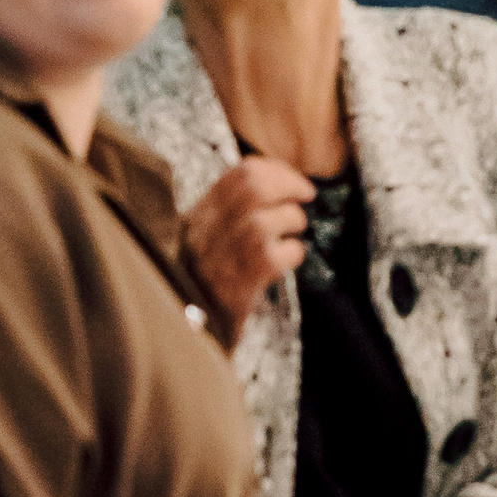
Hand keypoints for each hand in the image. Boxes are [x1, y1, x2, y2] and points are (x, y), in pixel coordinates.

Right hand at [185, 158, 314, 327]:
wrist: (191, 326)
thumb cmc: (209, 274)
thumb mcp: (209, 233)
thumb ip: (235, 206)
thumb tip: (281, 178)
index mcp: (201, 213)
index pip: (241, 174)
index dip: (277, 170)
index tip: (295, 181)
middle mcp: (208, 231)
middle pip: (255, 189)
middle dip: (290, 186)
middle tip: (306, 195)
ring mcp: (223, 258)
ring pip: (267, 222)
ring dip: (291, 220)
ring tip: (293, 230)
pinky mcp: (240, 285)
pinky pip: (277, 257)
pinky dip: (292, 252)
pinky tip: (288, 257)